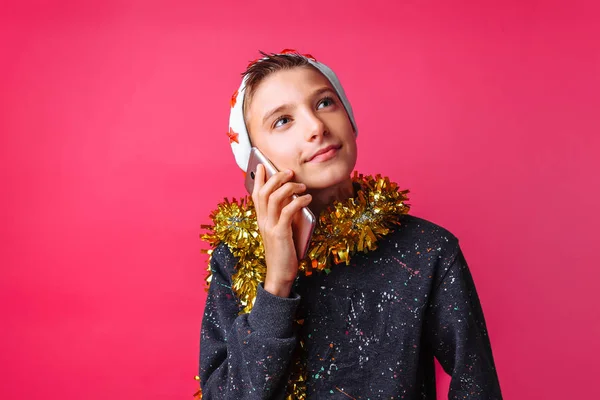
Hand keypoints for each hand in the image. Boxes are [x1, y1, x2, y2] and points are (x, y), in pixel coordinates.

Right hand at [252, 164, 311, 297]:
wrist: (279, 275)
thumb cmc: (283, 253)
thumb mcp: (280, 231)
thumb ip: (282, 216)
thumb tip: (292, 199)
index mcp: (261, 220)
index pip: (256, 194)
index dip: (258, 178)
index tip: (263, 164)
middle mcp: (263, 221)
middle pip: (264, 191)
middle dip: (276, 178)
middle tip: (290, 172)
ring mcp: (270, 227)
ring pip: (274, 198)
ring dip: (289, 187)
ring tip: (301, 186)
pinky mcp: (280, 234)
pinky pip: (287, 211)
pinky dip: (298, 201)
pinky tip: (307, 199)